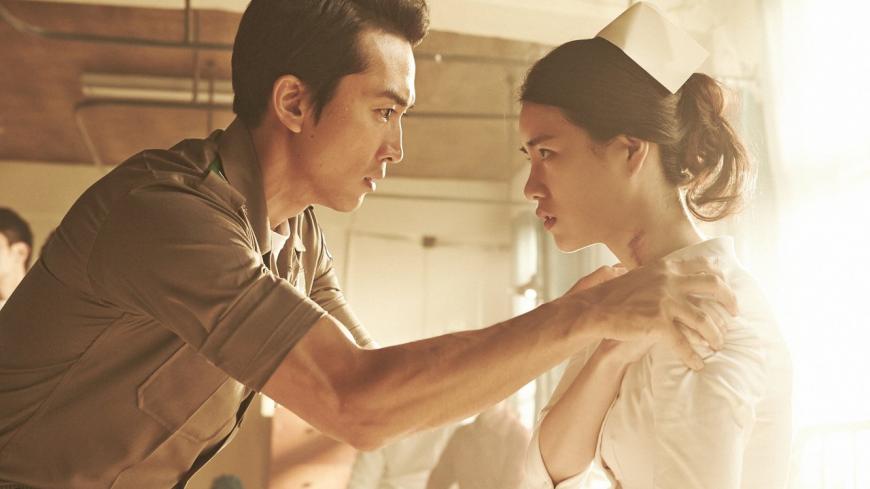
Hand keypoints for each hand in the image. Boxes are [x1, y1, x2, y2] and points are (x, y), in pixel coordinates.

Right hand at [560, 256, 736, 370]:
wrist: (594, 311)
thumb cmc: (612, 296)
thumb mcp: (637, 276)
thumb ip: (656, 275)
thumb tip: (670, 276)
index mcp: (666, 268)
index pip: (703, 266)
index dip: (719, 276)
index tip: (726, 286)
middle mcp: (670, 281)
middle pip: (713, 286)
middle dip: (729, 300)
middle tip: (735, 313)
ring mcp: (665, 302)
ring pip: (704, 319)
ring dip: (715, 334)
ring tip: (718, 345)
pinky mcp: (659, 323)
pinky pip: (684, 343)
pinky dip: (693, 356)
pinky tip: (697, 365)